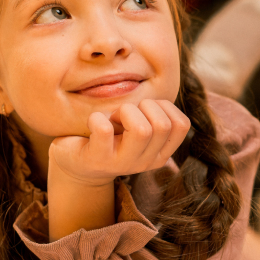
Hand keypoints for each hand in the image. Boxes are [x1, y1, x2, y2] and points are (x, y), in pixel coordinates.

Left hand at [49, 99, 190, 186]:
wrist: (77, 166)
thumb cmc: (111, 139)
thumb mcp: (139, 131)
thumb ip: (153, 117)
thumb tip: (156, 93)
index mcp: (160, 153)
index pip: (182, 125)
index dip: (165, 107)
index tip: (145, 110)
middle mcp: (146, 162)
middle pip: (162, 125)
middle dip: (144, 106)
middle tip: (126, 113)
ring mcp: (123, 163)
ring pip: (141, 130)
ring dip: (125, 112)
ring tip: (113, 118)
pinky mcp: (98, 159)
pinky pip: (104, 129)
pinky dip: (97, 117)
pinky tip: (94, 122)